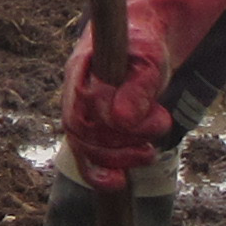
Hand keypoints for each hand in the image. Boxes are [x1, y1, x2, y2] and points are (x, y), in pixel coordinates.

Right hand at [61, 22, 172, 188]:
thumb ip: (138, 87)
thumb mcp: (149, 60)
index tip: (148, 124)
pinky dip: (99, 174)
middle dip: (119, 146)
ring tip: (149, 153)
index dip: (111, 123)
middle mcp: (74, 93)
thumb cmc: (143, 46)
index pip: (85, 104)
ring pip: (83, 148)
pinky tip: (118, 182)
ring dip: (117, 159)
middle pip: (81, 132)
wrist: (139, 43)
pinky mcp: (91, 129)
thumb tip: (121, 120)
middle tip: (151, 146)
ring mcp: (79, 111)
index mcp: (82, 68)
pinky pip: (86, 157)